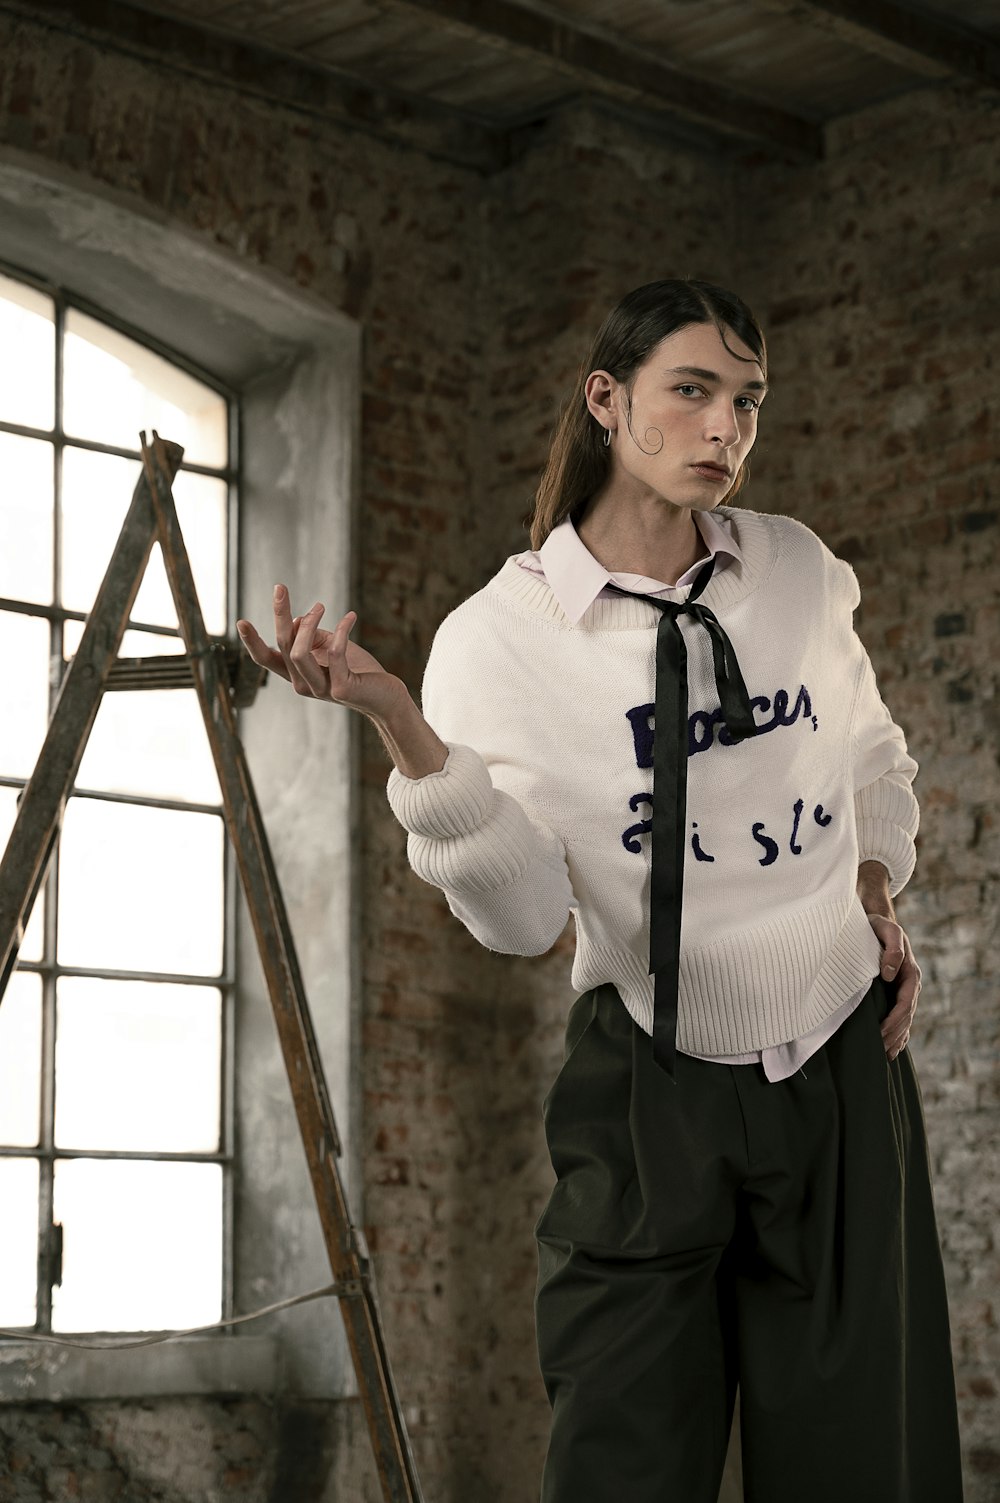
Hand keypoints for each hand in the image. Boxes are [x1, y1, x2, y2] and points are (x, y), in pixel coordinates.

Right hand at [236, 585, 409, 723]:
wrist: (387, 697)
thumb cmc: (359, 670)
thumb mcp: (332, 646)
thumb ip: (313, 635)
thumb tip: (297, 619)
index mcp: (297, 675)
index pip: (266, 659)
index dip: (252, 642)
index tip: (241, 621)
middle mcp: (303, 685)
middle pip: (283, 645)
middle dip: (279, 614)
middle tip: (280, 588)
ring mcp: (320, 689)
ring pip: (299, 652)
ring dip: (309, 623)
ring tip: (321, 606)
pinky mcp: (340, 688)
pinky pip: (335, 652)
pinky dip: (342, 630)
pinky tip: (351, 617)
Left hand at [867, 914, 921, 1060]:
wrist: (875, 920)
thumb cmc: (878, 925)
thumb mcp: (886, 930)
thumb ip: (892, 949)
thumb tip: (890, 974)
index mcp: (910, 973)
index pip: (905, 1003)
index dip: (894, 1021)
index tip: (882, 1034)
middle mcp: (909, 984)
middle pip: (906, 1016)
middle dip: (894, 1034)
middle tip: (880, 1051)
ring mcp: (903, 989)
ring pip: (904, 1019)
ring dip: (896, 1037)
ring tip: (886, 1055)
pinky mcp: (895, 992)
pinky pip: (900, 1016)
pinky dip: (898, 1033)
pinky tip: (893, 1047)